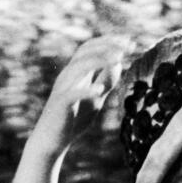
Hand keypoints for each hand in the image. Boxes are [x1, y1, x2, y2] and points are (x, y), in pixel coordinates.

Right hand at [29, 35, 133, 157]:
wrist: (52, 141)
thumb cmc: (74, 118)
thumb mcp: (96, 98)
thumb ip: (106, 82)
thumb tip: (120, 63)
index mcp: (76, 73)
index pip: (90, 49)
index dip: (109, 42)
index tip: (129, 41)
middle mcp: (68, 76)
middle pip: (84, 52)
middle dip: (106, 46)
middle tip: (127, 46)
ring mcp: (62, 89)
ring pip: (77, 67)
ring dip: (98, 61)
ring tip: (118, 59)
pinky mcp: (60, 105)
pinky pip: (71, 94)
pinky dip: (85, 90)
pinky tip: (99, 90)